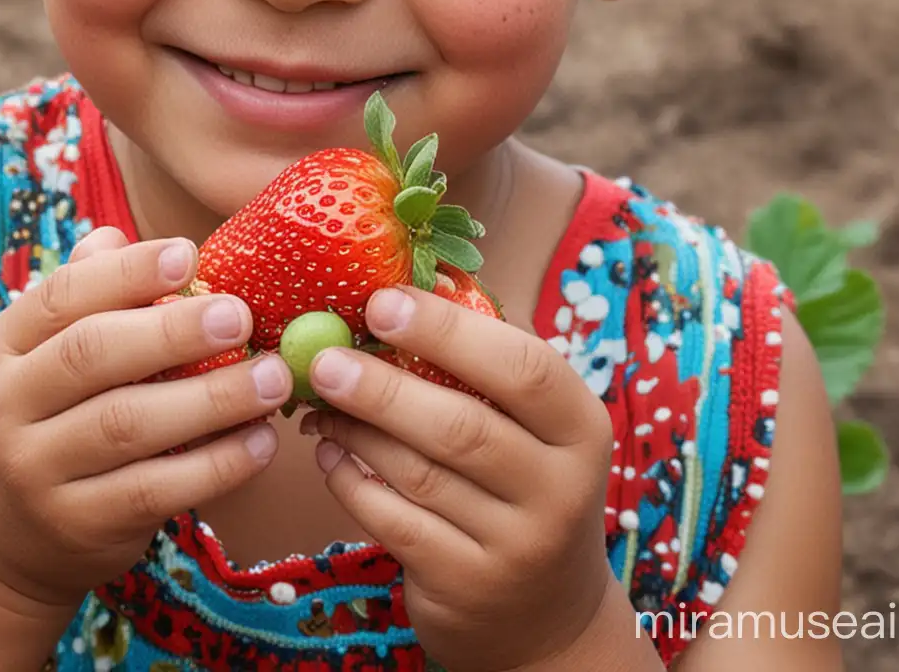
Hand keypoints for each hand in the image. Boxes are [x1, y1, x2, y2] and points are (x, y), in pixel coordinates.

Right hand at [0, 226, 292, 615]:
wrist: (1, 533)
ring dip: (210, 399)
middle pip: (92, 355)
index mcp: (8, 343)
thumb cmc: (51, 413)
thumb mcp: (47, 353)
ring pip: (128, 426)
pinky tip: (260, 442)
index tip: (189, 255)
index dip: (127, 272)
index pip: (63, 296)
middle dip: (172, 332)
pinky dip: (215, 466)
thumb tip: (121, 237)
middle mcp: (9, 404)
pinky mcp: (77, 525)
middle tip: (241, 316)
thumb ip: (88, 294)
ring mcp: (37, 471)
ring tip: (271, 379)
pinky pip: (154, 490)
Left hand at [298, 285, 616, 671]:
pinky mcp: (466, 587)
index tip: (381, 301)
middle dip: (382, 387)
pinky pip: (393, 522)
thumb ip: (484, 362)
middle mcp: (561, 491)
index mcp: (581, 428)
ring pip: (418, 475)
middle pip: (462, 426)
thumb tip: (409, 280)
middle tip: (323, 356)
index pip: (523, 368)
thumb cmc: (524, 483)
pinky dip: (350, 481)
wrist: (546, 617)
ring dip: (356, 430)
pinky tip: (329, 453)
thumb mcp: (533, 426)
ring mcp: (516, 547)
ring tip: (317, 400)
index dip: (448, 330)